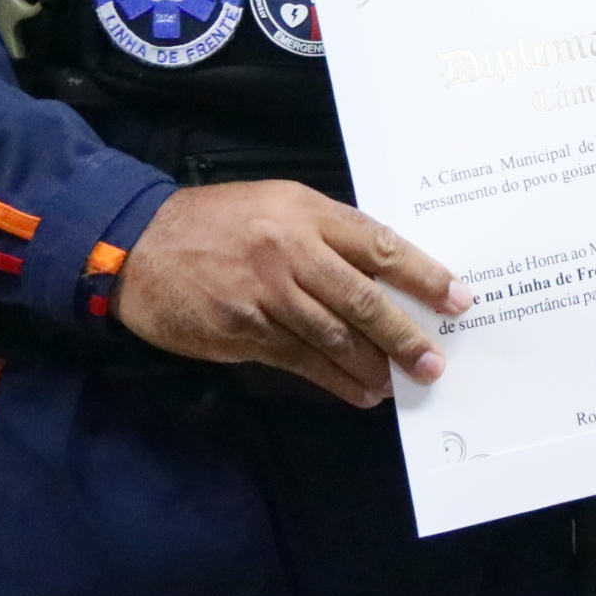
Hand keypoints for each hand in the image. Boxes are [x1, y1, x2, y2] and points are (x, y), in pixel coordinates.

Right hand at [113, 182, 468, 406]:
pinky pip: (300, 361)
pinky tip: (358, 391)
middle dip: (404, 335)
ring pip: (334, 337)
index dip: (422, 275)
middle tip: (434, 361)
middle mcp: (290, 251)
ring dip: (372, 365)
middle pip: (362, 300)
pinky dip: (334, 380)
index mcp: (305, 212)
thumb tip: (383, 272)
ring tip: (399, 384)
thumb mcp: (276, 204)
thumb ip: (325, 232)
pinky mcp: (244, 331)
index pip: (378, 245)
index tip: (457, 299)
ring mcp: (266, 295)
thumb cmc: (217, 222)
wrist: (139, 246)